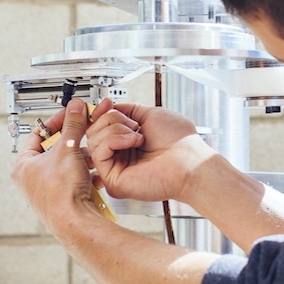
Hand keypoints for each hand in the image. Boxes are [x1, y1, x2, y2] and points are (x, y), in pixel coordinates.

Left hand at [11, 100, 100, 235]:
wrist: (74, 221)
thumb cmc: (61, 193)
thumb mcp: (68, 149)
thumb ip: (72, 125)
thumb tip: (74, 109)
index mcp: (23, 166)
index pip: (39, 133)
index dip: (57, 121)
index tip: (71, 115)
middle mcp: (31, 179)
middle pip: (54, 149)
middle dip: (73, 143)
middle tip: (84, 135)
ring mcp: (46, 190)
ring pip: (67, 165)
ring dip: (82, 160)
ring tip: (90, 158)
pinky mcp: (61, 199)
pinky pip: (74, 180)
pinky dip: (85, 175)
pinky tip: (93, 175)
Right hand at [86, 101, 218, 202]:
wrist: (189, 160)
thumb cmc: (179, 141)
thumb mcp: (149, 114)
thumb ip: (127, 110)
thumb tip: (109, 106)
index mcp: (127, 141)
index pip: (100, 126)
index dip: (100, 113)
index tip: (106, 103)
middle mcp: (120, 155)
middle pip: (94, 130)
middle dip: (111, 119)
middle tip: (133, 124)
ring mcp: (116, 168)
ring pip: (94, 139)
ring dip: (116, 129)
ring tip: (138, 135)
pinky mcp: (113, 180)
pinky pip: (98, 153)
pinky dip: (114, 140)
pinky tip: (133, 141)